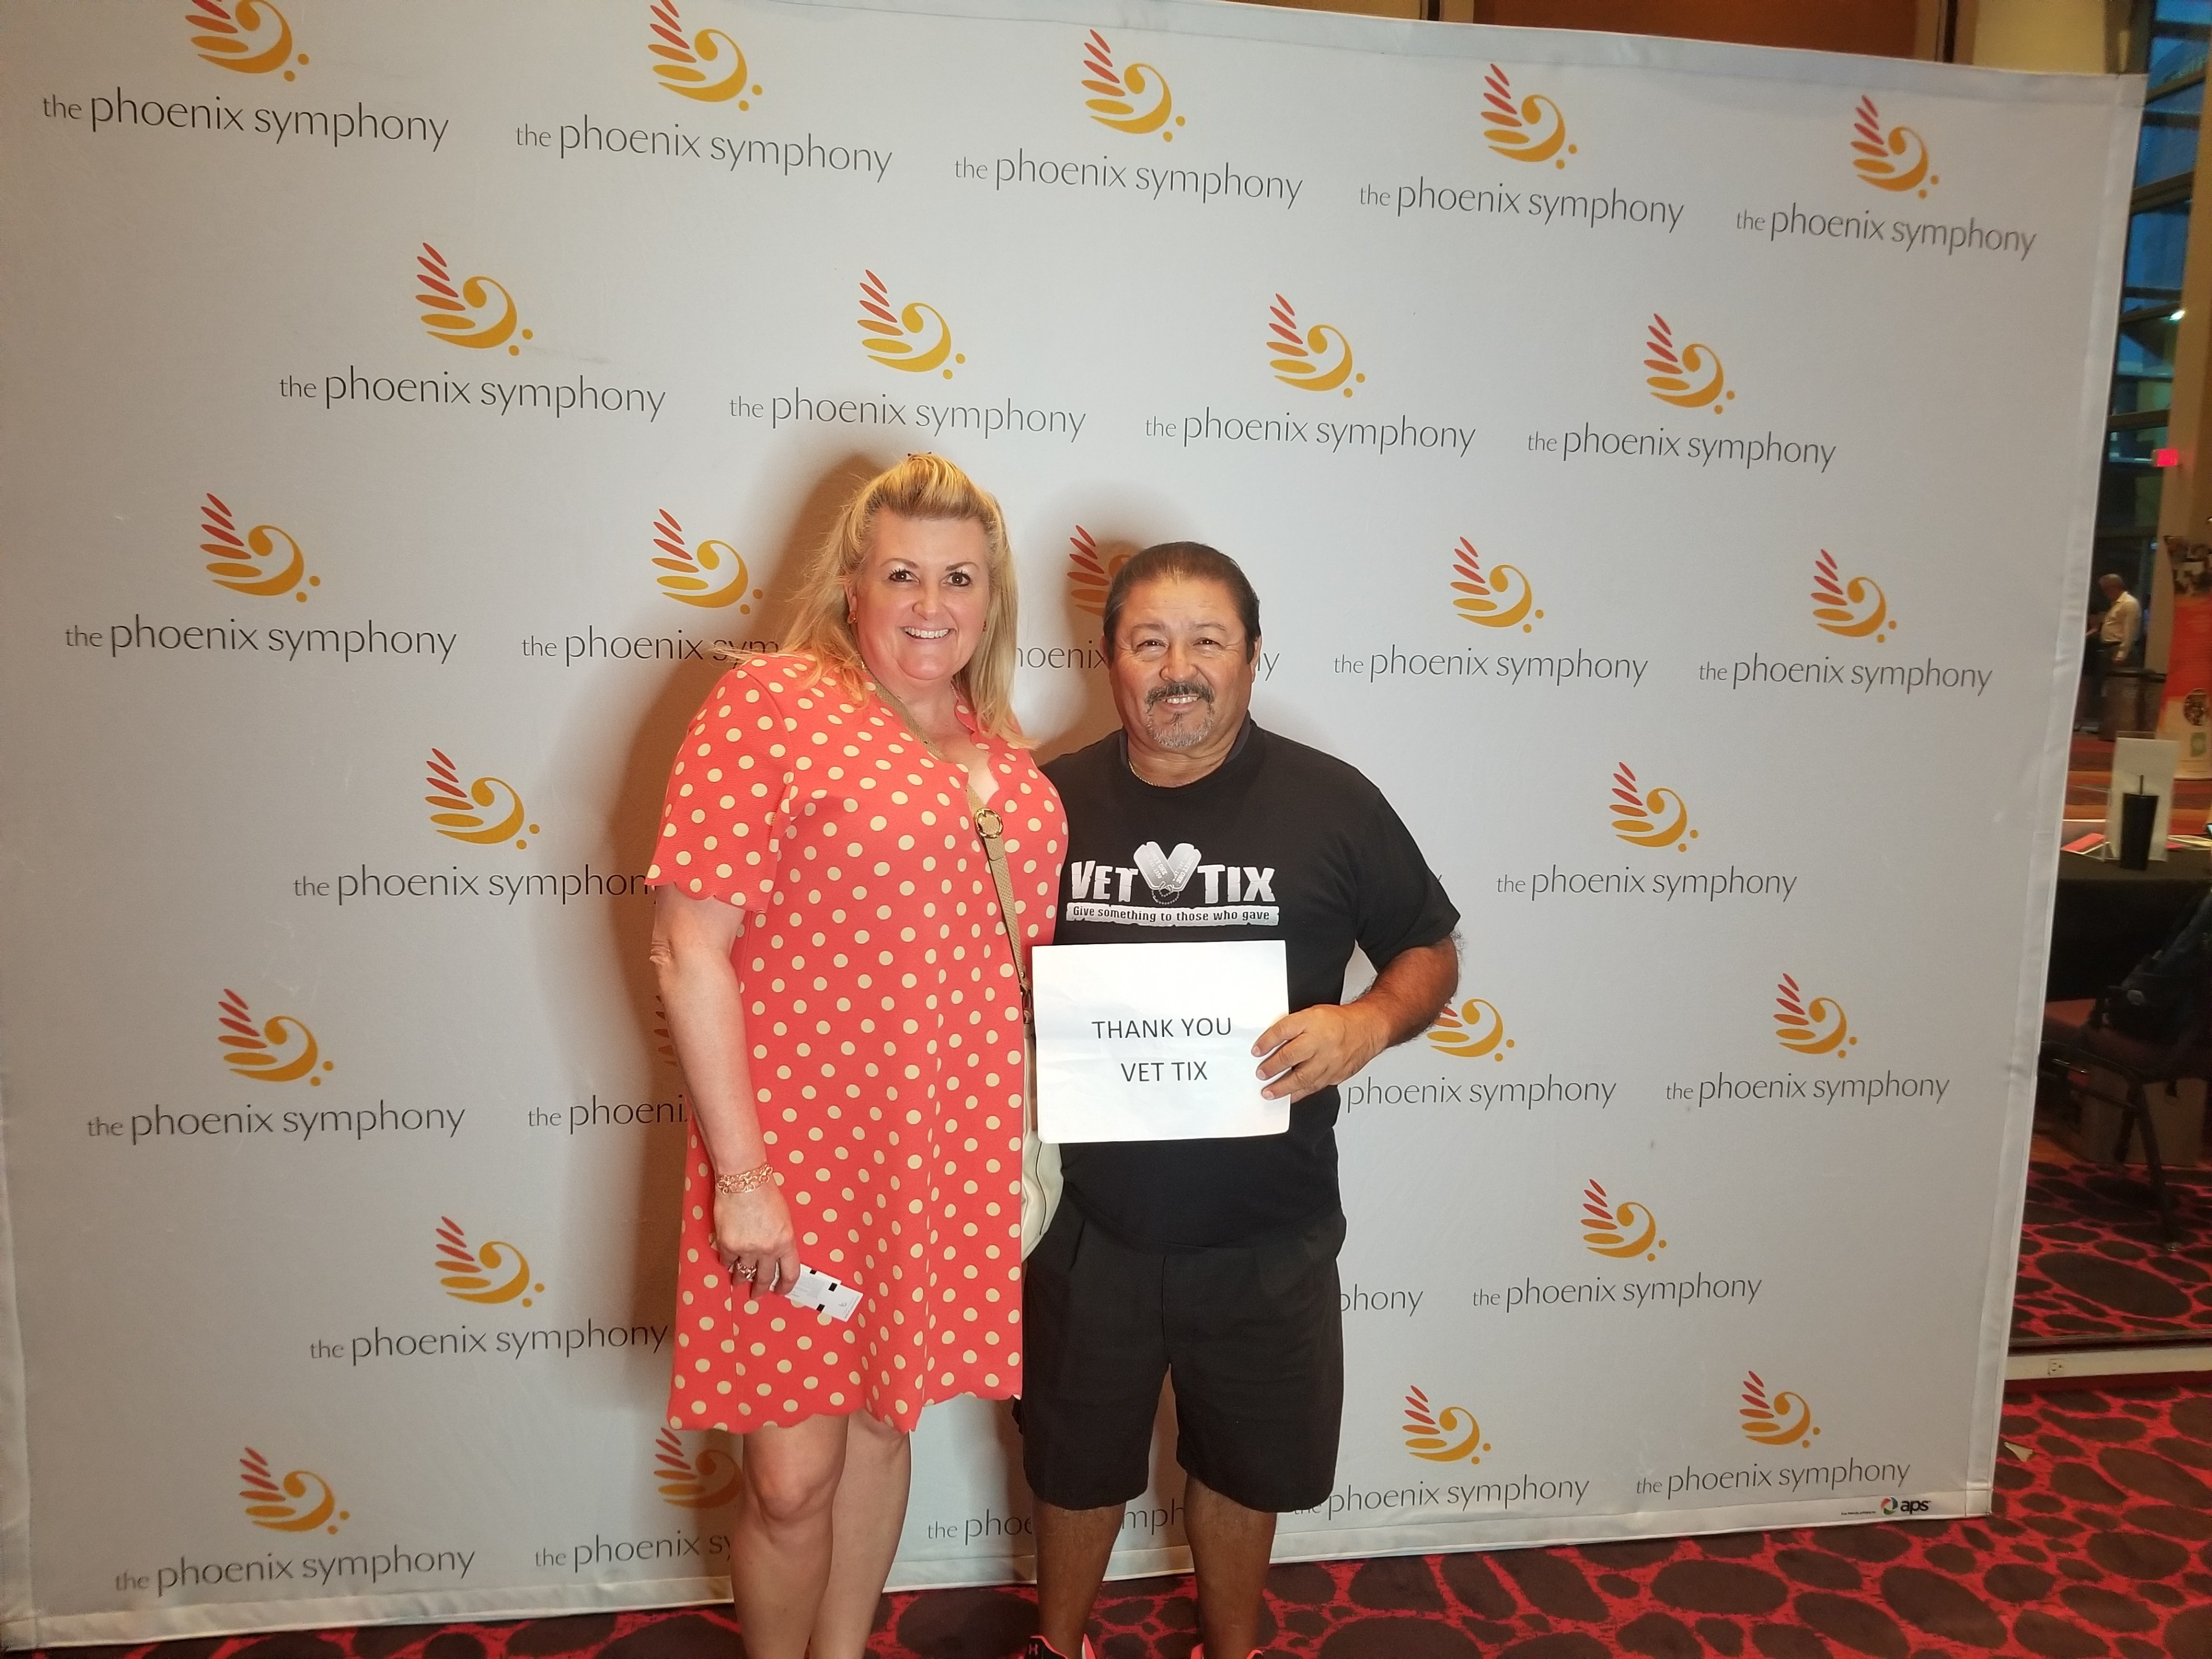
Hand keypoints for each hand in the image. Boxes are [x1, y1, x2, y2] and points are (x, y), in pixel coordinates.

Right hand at [707, 1179, 799, 1296]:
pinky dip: (727, 1262)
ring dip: (740, 1279)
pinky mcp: (728, 1245)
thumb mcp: (783, 1218)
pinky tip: (728, 1263)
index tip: (781, 1291)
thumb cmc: (765, 1193)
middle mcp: (768, 1250)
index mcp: (786, 1242)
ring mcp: (747, 1249)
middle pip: (764, 1278)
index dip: (785, 1286)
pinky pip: (727, 1261)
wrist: (743, 1181)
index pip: (790, 1273)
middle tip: (757, 1295)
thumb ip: (781, 1239)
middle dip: (760, 1289)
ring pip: (743, 1273)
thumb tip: (775, 1254)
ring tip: (738, 1283)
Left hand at [1253, 1003, 1388, 1101]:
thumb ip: (1291, 1027)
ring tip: (1269, 1092)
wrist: (1367, 1028)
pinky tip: (1289, 1097)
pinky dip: (1299, 1094)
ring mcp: (1329, 1060)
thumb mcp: (1311, 1014)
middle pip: (1291, 1055)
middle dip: (1272, 1067)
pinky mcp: (1335, 1075)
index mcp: (1312, 1021)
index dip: (1266, 1042)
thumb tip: (1270, 1042)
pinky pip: (1314, 1087)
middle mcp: (1320, 1041)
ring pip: (1302, 1077)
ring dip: (1283, 1087)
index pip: (1283, 1030)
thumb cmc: (1337, 1022)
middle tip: (1260, 1074)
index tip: (1256, 1051)